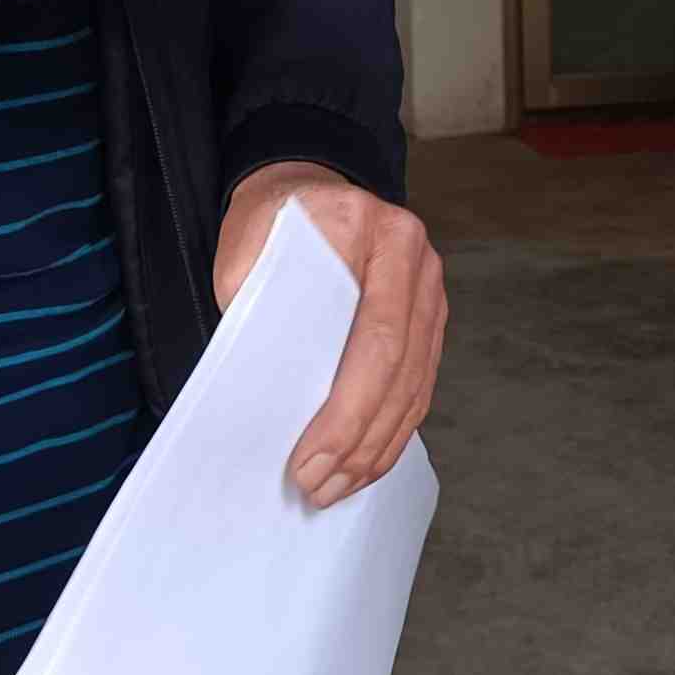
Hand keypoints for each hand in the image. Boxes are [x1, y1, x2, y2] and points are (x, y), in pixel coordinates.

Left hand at [216, 162, 444, 509]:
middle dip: (359, 441)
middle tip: (318, 488)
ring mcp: (430, 286)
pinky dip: (393, 430)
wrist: (305, 185)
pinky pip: (419, 384)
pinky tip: (364, 463)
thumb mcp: (245, 249)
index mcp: (371, 230)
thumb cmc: (270, 222)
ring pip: (416, 386)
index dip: (345, 410)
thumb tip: (269, 398)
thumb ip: (259, 310)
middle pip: (399, 370)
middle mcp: (414, 256)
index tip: (307, 459)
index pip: (372, 336)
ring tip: (336, 489)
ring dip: (377, 447)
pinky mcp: (429, 314)